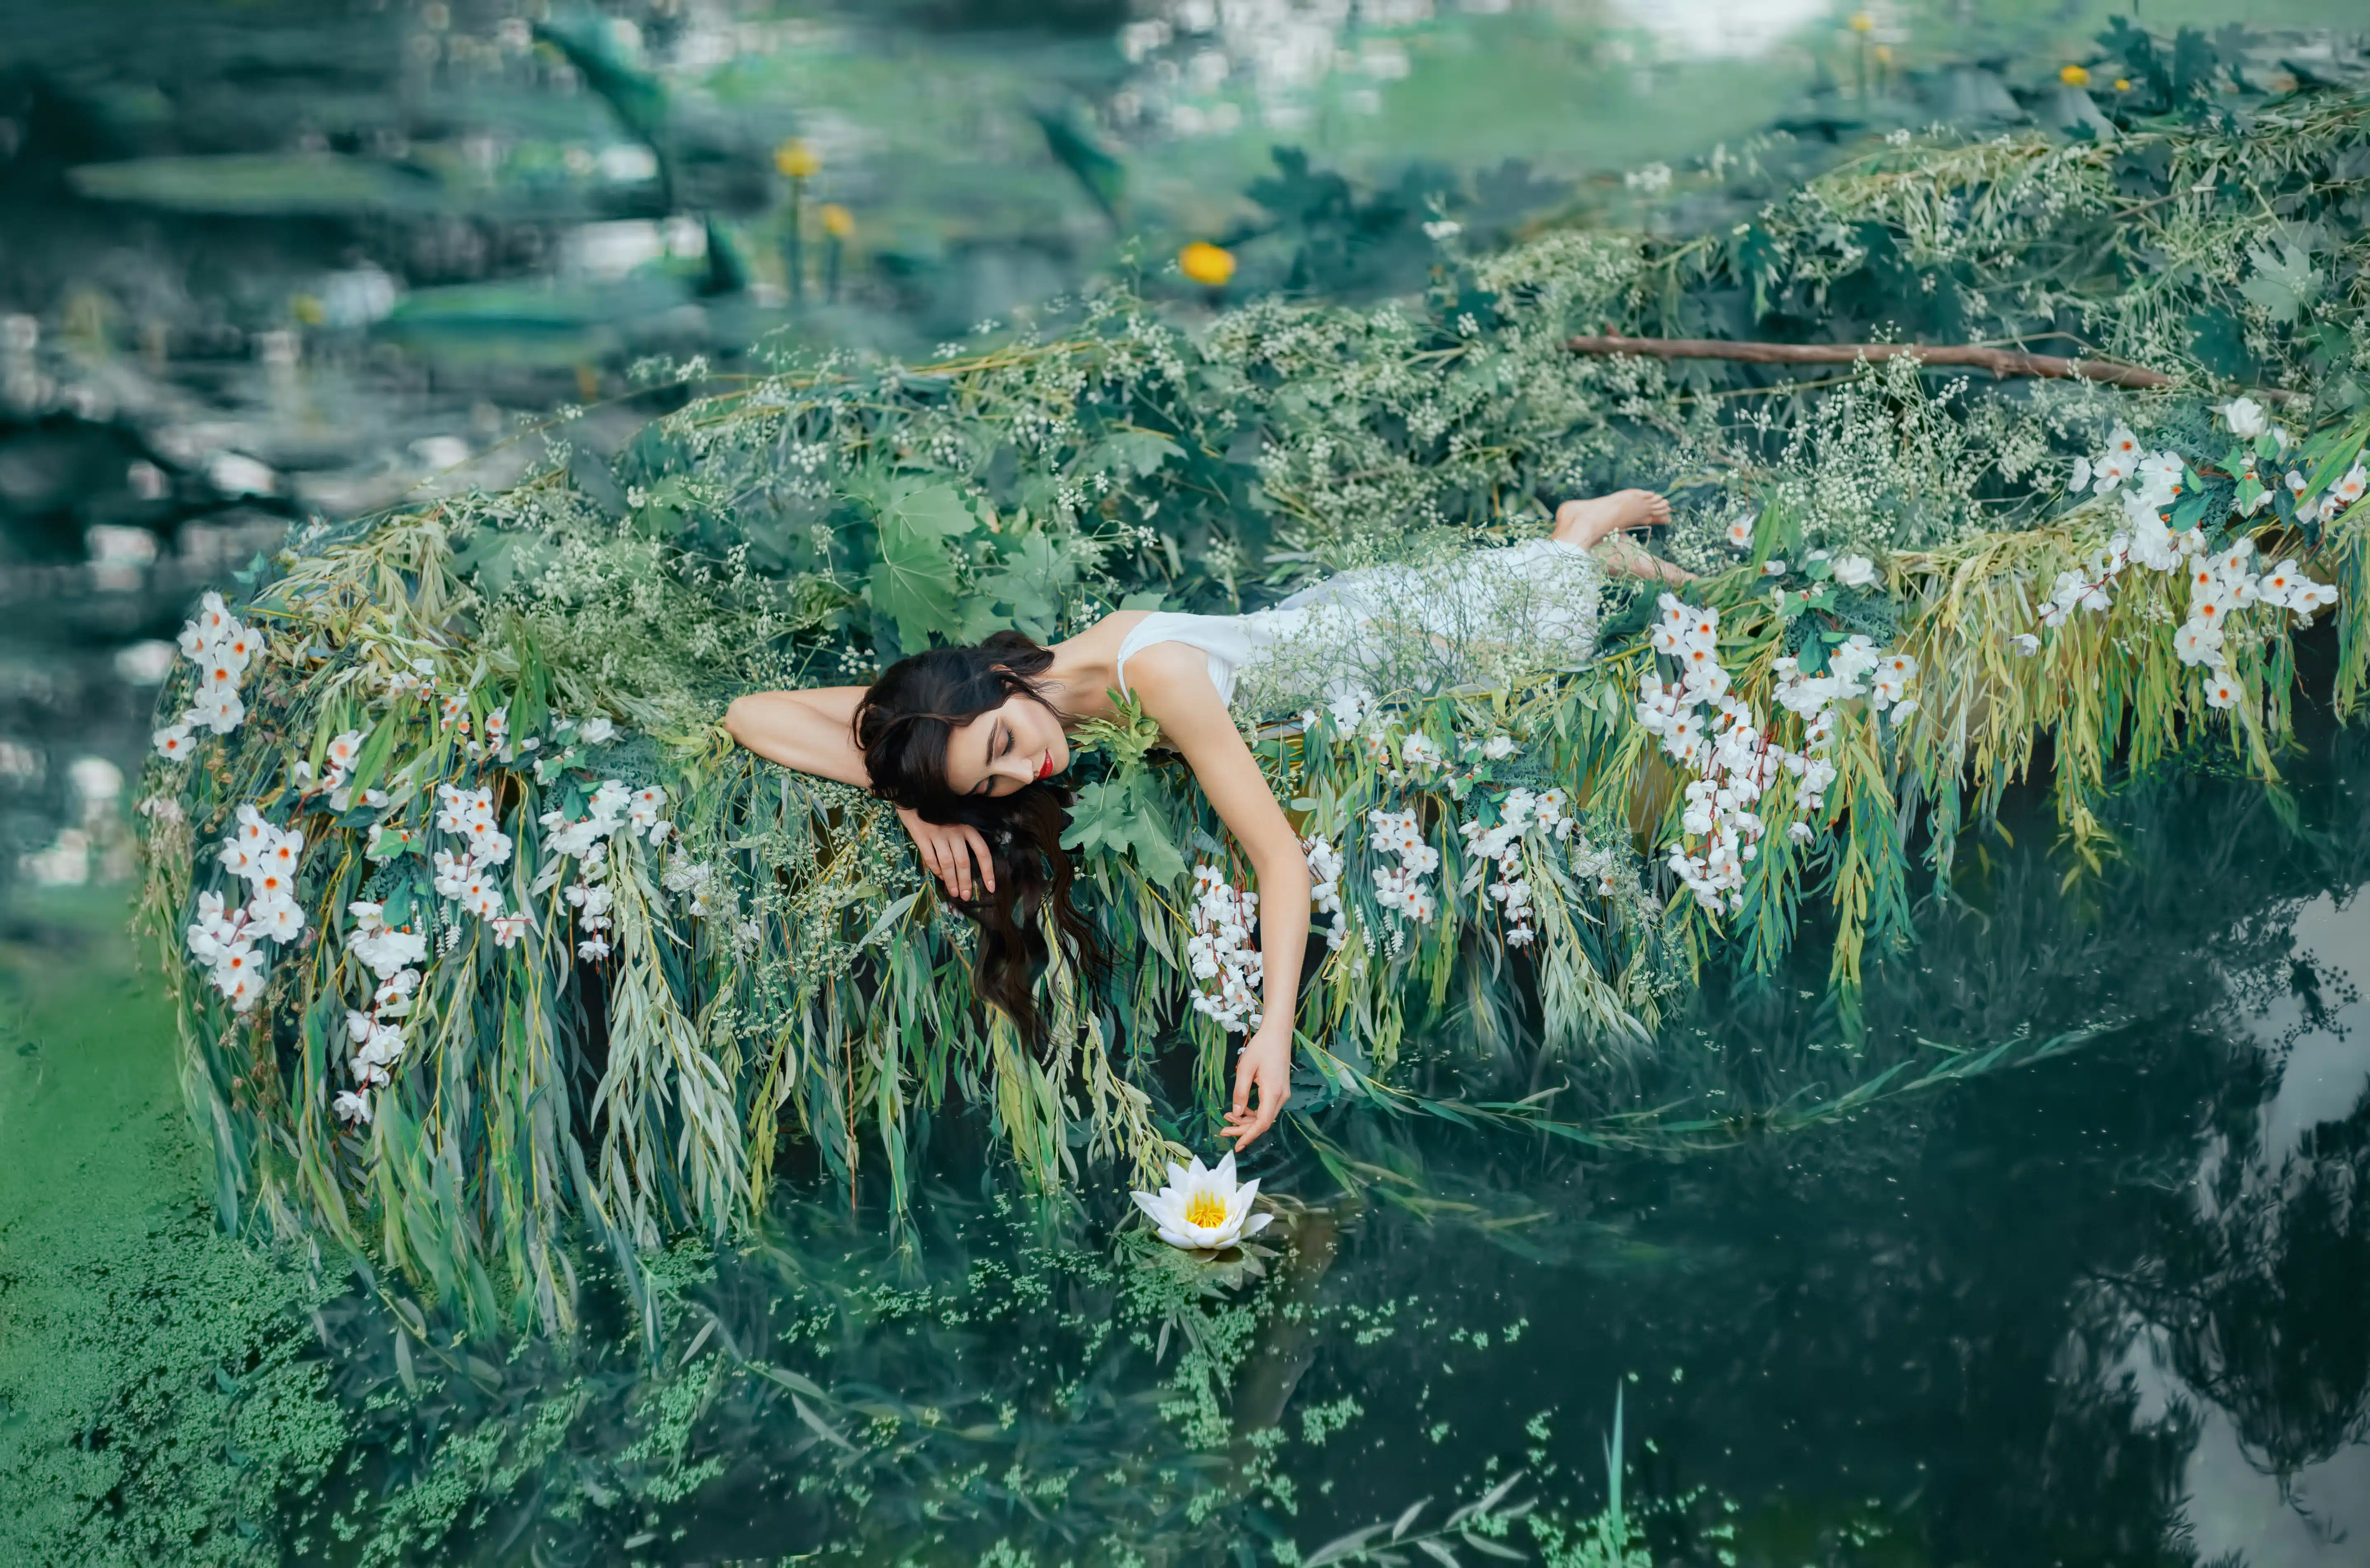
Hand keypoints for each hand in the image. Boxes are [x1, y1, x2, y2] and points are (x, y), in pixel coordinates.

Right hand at [899, 807, 993, 900]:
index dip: (988, 871)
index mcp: (967, 826)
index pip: (982, 851)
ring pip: (947, 863)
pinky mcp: (921, 836)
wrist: (914, 793)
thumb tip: (972, 859)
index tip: (990, 887)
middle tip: (967, 896)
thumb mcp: (958, 816)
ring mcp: (937, 833)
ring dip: (952, 881)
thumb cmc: (939, 808)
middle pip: (964, 862)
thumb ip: (965, 834)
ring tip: (955, 893)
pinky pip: (930, 858)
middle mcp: (955, 831)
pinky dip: (936, 870)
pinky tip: (940, 876)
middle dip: (966, 882)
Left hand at [1220, 1023, 1293, 1152]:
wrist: (1278, 1033)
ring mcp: (1282, 1093)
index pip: (1262, 1123)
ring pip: (1264, 1116)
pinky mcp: (1280, 1090)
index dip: (1249, 1136)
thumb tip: (1236, 1113)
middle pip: (1263, 1122)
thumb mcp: (1245, 1069)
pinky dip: (1253, 1112)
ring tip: (1227, 1117)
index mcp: (1273, 1093)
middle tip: (1223, 1131)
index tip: (1237, 1145)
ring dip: (1246, 1120)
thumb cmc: (1261, 1047)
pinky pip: (1266, 1107)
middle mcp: (1281, 1096)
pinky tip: (1240, 1108)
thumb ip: (1240, 1092)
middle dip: (1243, 1129)